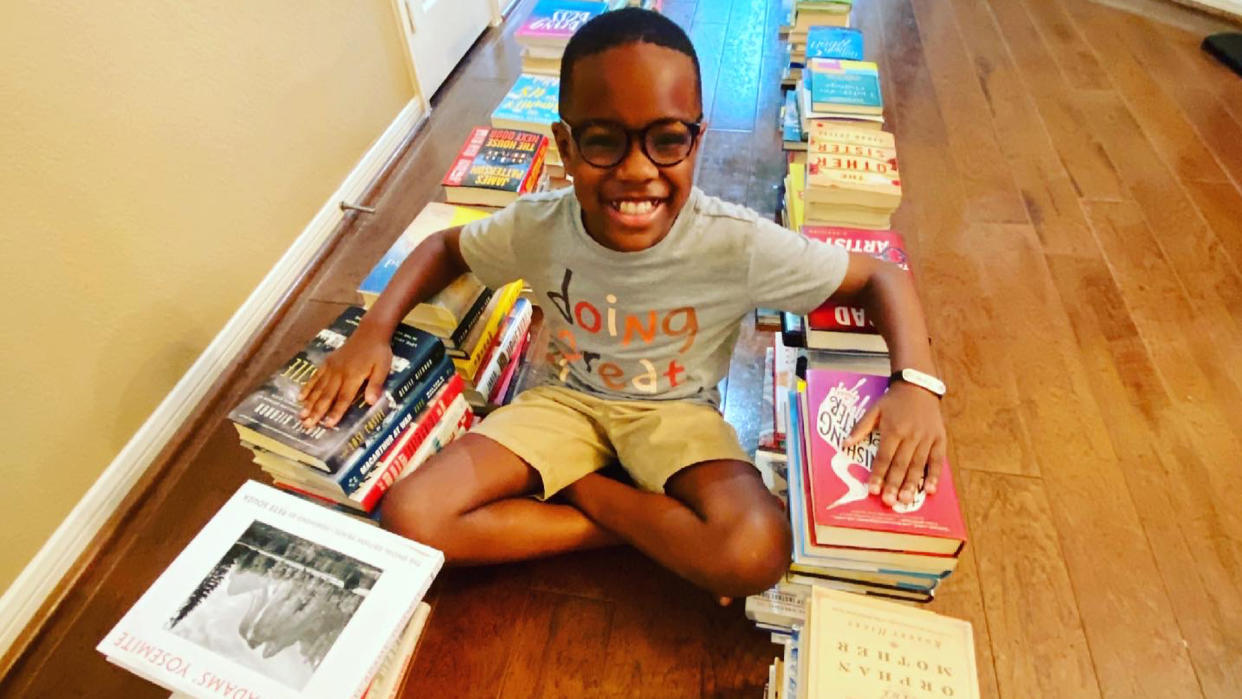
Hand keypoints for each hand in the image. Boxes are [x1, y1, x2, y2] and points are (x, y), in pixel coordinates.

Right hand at [298, 325, 392, 428]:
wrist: (369, 332)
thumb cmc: (378, 352)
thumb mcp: (383, 368)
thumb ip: (376, 385)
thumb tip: (370, 402)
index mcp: (353, 376)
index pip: (344, 398)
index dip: (336, 412)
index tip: (328, 425)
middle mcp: (339, 373)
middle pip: (327, 396)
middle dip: (317, 412)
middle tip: (307, 425)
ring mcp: (331, 367)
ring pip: (318, 388)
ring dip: (309, 403)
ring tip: (301, 415)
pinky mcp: (327, 362)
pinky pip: (315, 377)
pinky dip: (307, 387)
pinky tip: (300, 397)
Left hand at [843, 381, 946, 507]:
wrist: (919, 386)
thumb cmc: (893, 401)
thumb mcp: (874, 409)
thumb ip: (860, 428)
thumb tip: (845, 444)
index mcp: (893, 429)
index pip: (884, 457)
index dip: (878, 474)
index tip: (872, 490)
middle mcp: (911, 436)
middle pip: (901, 464)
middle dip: (894, 485)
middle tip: (889, 502)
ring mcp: (927, 438)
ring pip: (919, 465)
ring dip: (912, 485)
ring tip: (905, 501)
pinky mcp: (939, 439)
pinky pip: (937, 460)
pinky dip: (934, 475)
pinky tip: (929, 490)